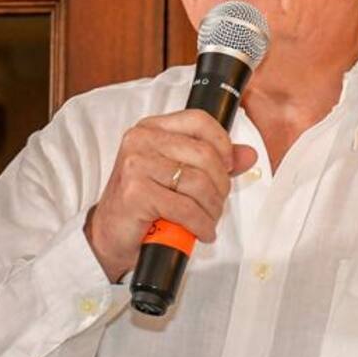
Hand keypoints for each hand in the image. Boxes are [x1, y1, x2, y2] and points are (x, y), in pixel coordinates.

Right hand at [86, 109, 256, 280]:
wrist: (110, 235)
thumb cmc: (144, 203)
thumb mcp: (179, 175)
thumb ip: (213, 162)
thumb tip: (248, 154)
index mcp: (152, 129)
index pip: (199, 121)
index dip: (222, 143)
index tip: (228, 166)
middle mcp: (141, 140)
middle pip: (204, 155)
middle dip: (220, 186)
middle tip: (216, 204)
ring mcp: (136, 165)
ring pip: (198, 183)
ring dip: (211, 209)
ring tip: (208, 220)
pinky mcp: (136, 192)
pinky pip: (186, 208)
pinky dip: (200, 224)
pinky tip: (201, 232)